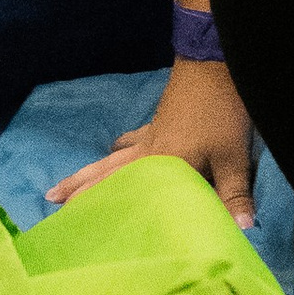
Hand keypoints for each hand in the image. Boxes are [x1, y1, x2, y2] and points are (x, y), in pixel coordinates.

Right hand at [46, 57, 254, 229]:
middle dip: (80, 187)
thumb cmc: (222, 111)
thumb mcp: (233, 158)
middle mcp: (148, 151)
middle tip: (51, 199)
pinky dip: (118, 149)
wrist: (213, 61)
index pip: (124, 191)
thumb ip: (234, 195)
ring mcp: (151, 133)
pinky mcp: (159, 121)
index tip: (71, 221)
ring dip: (92, 170)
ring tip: (71, 183)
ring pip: (113, 157)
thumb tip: (242, 233)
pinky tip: (115, 148)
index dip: (99, 206)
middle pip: (107, 172)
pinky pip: (130, 141)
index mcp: (161, 163)